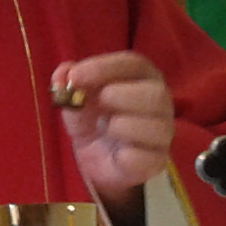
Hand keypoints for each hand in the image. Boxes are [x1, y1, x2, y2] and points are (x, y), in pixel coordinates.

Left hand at [51, 52, 174, 201]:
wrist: (97, 161)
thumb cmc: (93, 121)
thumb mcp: (75, 100)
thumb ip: (68, 83)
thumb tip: (64, 73)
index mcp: (141, 79)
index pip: (134, 64)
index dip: (104, 67)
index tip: (75, 76)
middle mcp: (159, 104)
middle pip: (156, 93)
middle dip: (122, 95)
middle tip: (100, 102)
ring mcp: (161, 134)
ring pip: (156, 126)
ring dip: (123, 125)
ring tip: (106, 128)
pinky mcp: (156, 161)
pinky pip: (146, 157)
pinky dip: (125, 155)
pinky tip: (116, 153)